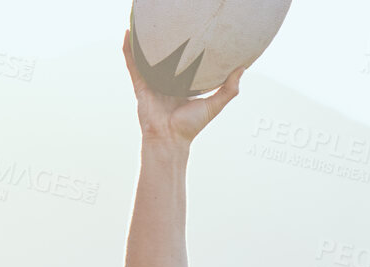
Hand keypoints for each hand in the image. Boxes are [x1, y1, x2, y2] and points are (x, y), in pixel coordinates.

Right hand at [123, 30, 243, 144]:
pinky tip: (127, 33)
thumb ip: (229, 89)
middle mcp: (166, 82)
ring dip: (143, 42)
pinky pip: (133, 64)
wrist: (170, 139)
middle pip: (165, 57)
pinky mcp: (141, 86)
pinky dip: (128, 50)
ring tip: (145, 25)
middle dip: (165, 41)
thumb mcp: (214, 105)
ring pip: (146, 58)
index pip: (185, 63)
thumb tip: (242, 68)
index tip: (196, 34)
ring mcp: (152, 83)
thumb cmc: (191, 126)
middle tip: (171, 24)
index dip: (189, 49)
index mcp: (182, 85)